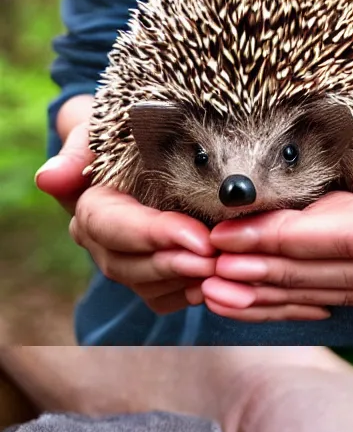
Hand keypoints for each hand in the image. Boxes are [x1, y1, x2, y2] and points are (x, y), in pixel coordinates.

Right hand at [39, 116, 215, 314]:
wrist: (149, 150)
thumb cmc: (128, 134)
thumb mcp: (101, 132)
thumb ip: (77, 153)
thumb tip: (48, 178)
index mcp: (90, 209)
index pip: (111, 227)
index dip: (153, 235)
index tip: (199, 238)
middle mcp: (102, 243)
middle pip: (127, 264)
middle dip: (173, 263)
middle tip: (217, 258)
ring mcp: (126, 264)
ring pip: (148, 286)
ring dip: (185, 280)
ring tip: (225, 269)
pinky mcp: (150, 280)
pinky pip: (165, 299)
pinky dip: (190, 294)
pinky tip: (218, 283)